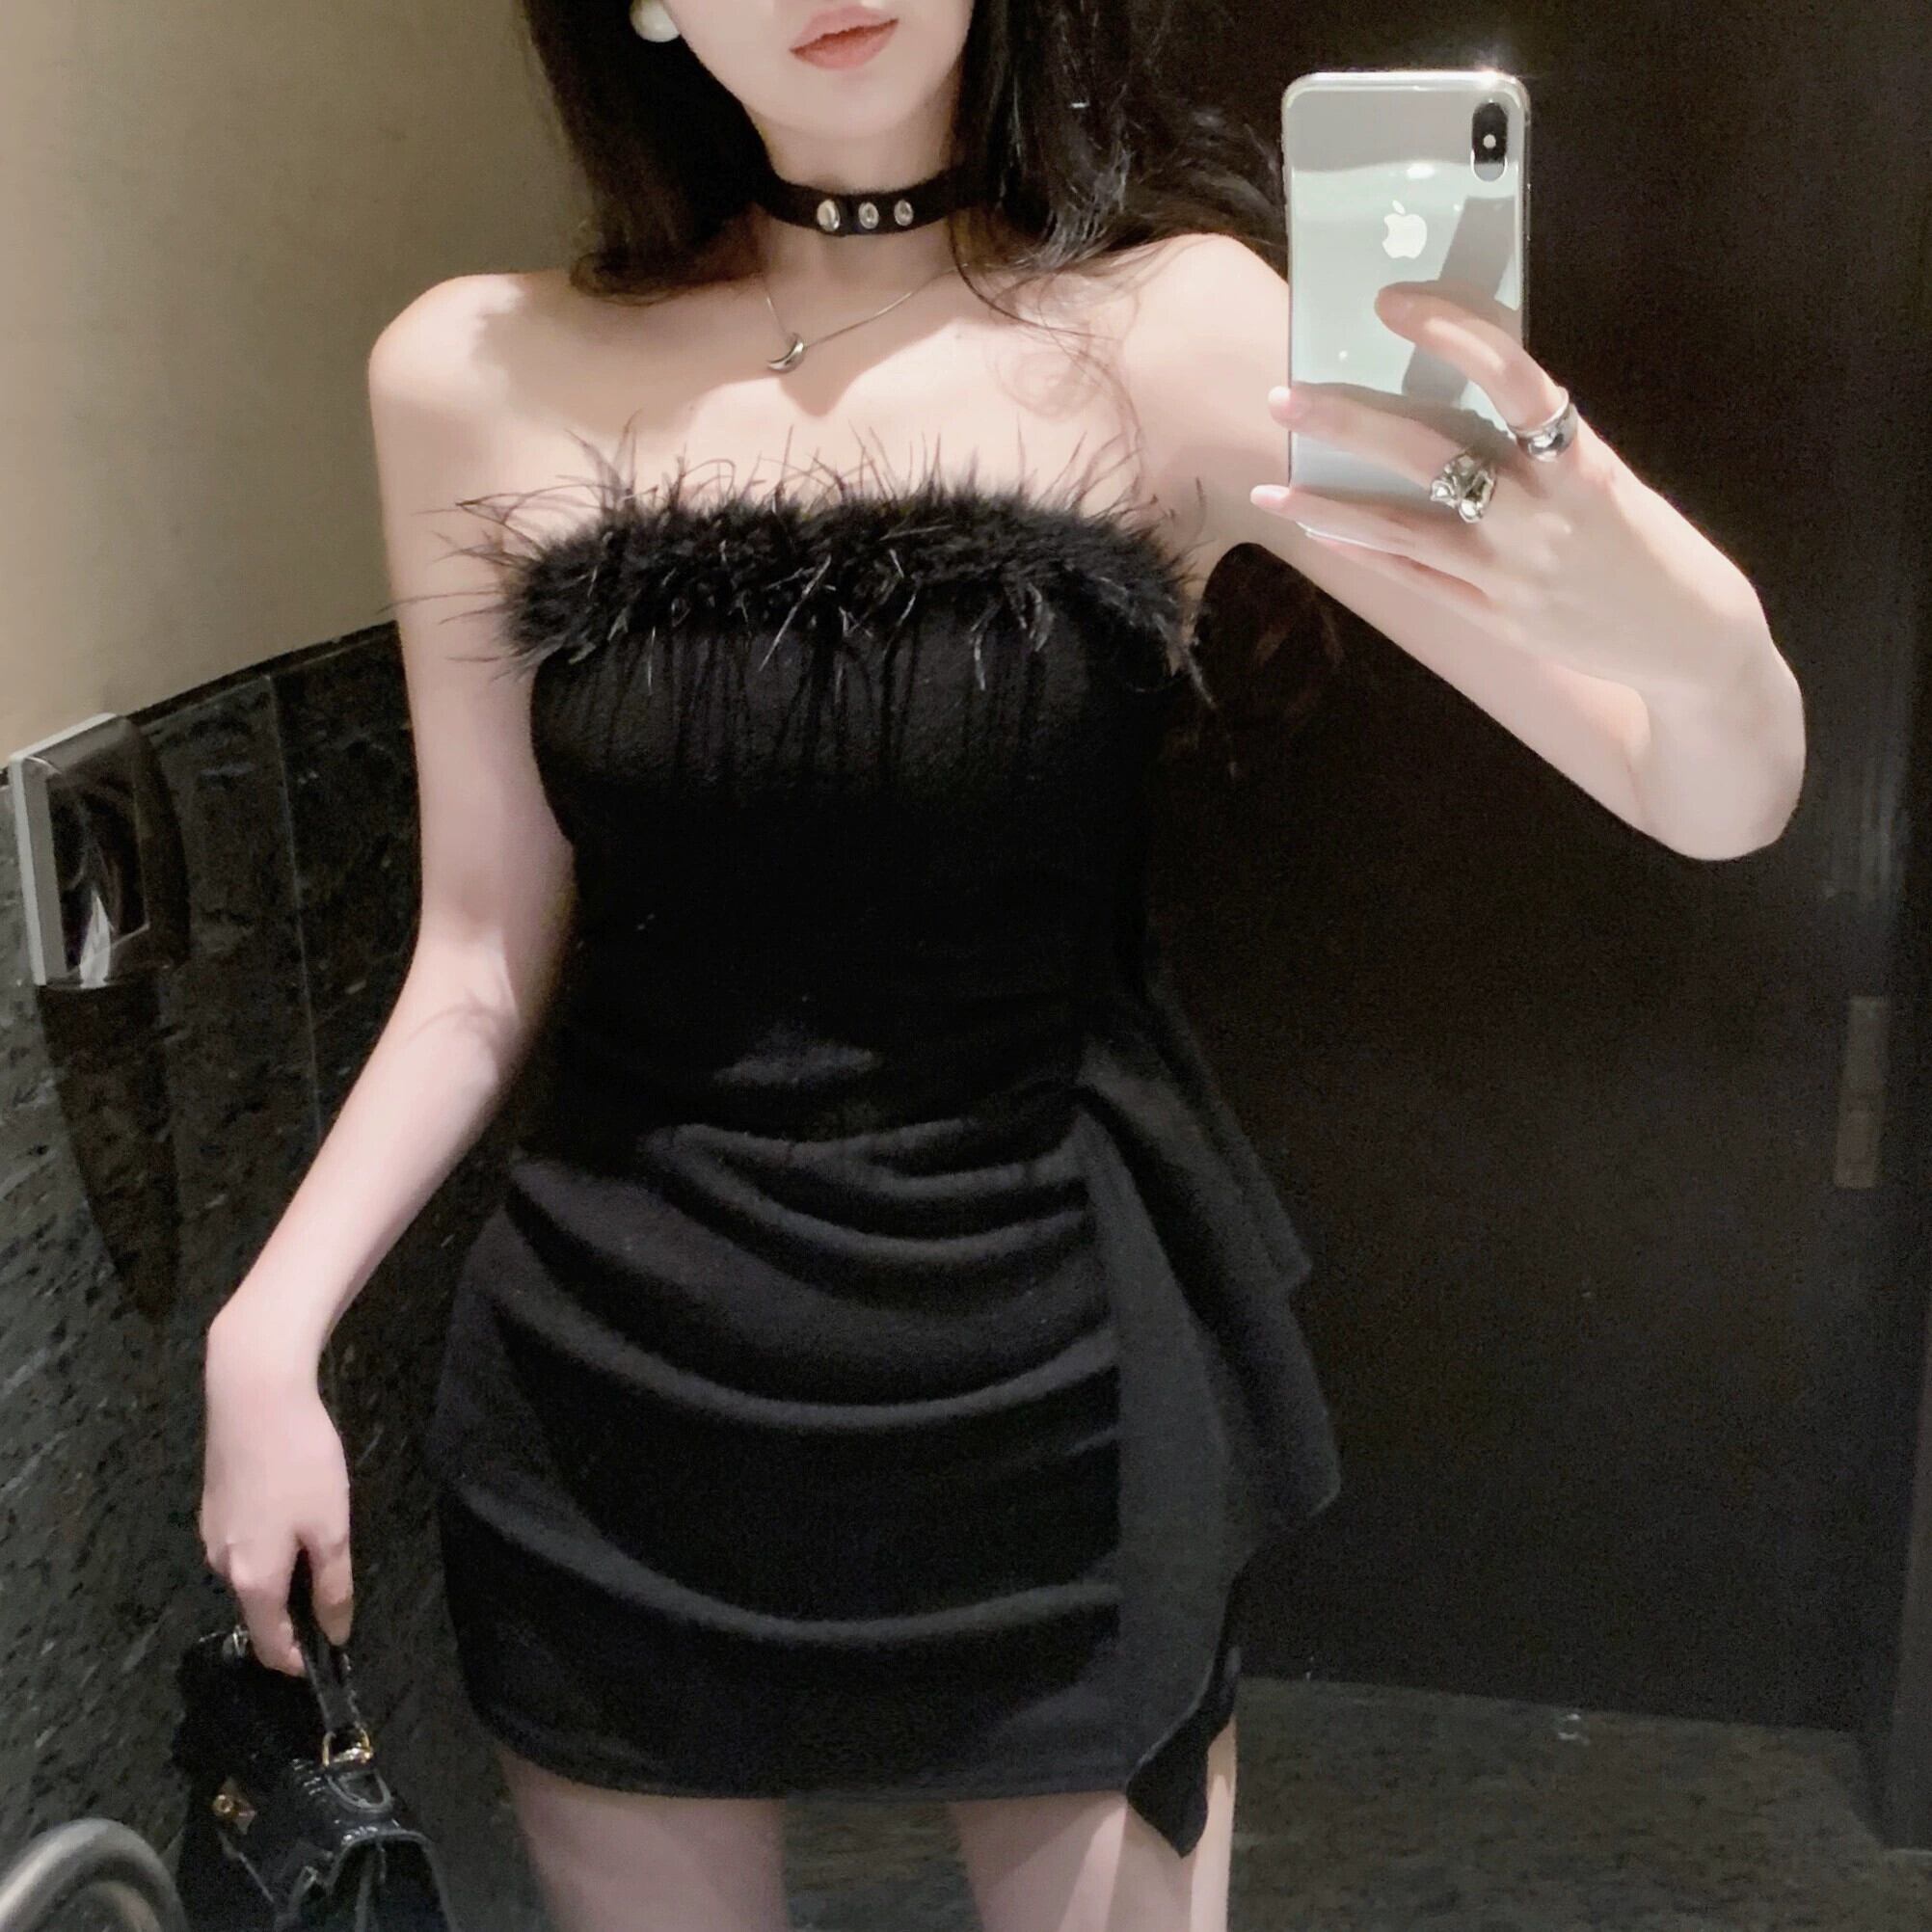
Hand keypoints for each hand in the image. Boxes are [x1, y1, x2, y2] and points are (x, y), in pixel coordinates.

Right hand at [200, 1302, 353, 1673]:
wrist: (253, 1396)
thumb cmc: (301, 1463)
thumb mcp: (331, 1528)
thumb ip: (333, 1586)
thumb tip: (335, 1634)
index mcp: (252, 1579)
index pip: (268, 1643)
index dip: (294, 1661)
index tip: (322, 1663)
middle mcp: (221, 1564)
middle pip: (258, 1607)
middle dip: (291, 1614)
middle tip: (333, 1598)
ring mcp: (212, 1533)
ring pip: (250, 1572)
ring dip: (281, 1574)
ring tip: (320, 1549)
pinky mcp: (213, 1503)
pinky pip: (244, 1543)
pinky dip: (268, 1546)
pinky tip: (294, 1515)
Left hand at [1253, 279, 1764, 695]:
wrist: (1692, 642)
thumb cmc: (1649, 545)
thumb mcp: (1608, 480)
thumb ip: (1541, 447)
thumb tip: (1458, 399)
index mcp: (1580, 459)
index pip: (1512, 376)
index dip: (1452, 334)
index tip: (1393, 304)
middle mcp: (1541, 512)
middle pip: (1428, 454)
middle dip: (1349, 423)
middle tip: (1286, 397)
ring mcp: (1511, 571)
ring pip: (1402, 528)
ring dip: (1329, 503)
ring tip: (1271, 485)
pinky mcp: (1495, 618)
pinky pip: (1415, 577)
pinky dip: (1366, 550)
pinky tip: (1320, 530)